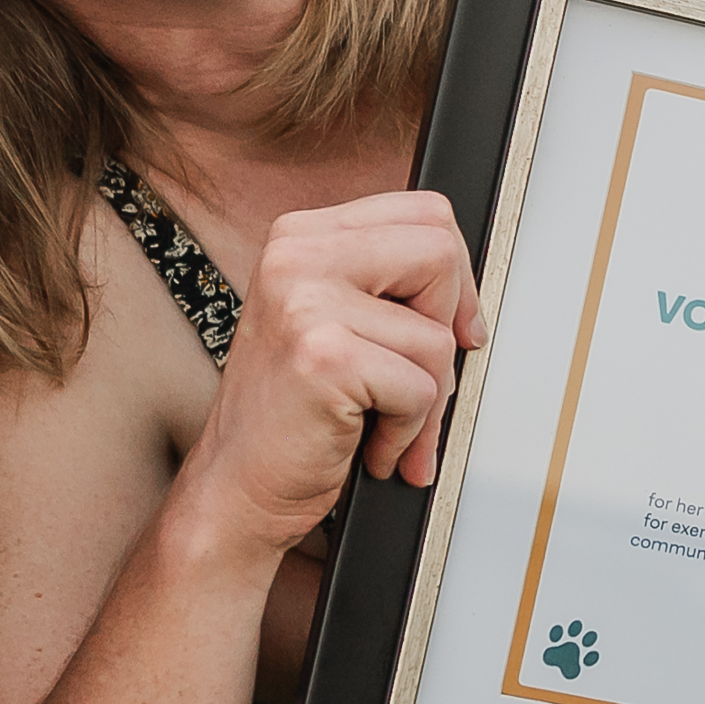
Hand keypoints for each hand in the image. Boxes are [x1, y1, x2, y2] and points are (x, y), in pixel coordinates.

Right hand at [180, 193, 485, 555]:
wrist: (236, 489)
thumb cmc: (291, 415)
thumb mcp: (335, 321)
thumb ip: (389, 284)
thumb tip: (469, 290)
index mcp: (302, 235)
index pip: (427, 214)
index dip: (455, 277)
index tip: (451, 324)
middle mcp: (296, 255)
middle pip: (440, 252)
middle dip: (447, 328)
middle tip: (419, 377)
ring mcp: (305, 301)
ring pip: (437, 334)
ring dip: (427, 399)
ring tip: (381, 420)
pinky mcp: (323, 355)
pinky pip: (422, 387)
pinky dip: (408, 431)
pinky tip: (369, 442)